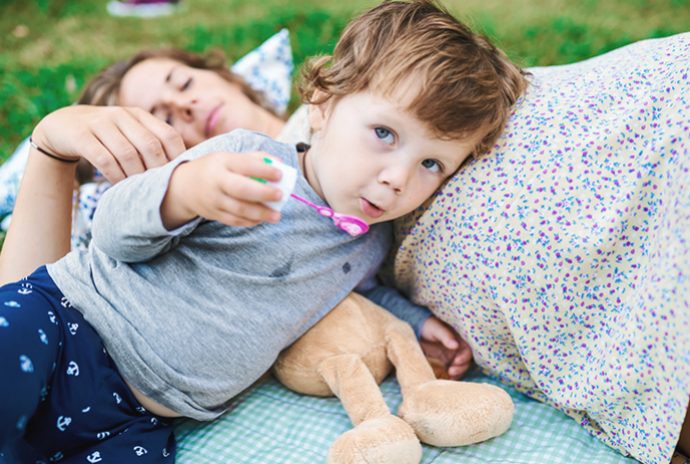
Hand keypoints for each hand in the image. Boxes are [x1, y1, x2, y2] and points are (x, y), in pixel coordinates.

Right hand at [32, 105, 185, 182]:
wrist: (62, 126)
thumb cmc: (106, 136)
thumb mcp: (129, 132)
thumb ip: (152, 143)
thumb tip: (184, 169)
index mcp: (139, 115)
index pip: (168, 135)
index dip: (178, 158)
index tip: (178, 178)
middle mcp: (121, 115)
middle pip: (150, 145)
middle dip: (158, 170)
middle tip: (160, 189)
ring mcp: (100, 123)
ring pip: (127, 153)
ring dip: (136, 176)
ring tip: (140, 190)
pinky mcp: (81, 135)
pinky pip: (104, 159)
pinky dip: (115, 176)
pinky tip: (119, 186)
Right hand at [162, 151, 283, 228]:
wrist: (184, 186)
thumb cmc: (216, 169)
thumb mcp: (229, 157)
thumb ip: (254, 159)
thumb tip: (280, 163)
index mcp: (223, 162)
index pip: (245, 165)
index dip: (264, 169)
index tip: (280, 174)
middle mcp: (217, 181)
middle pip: (241, 189)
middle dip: (263, 193)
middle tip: (280, 195)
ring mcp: (214, 200)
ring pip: (239, 209)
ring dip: (260, 213)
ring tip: (276, 215)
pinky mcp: (214, 214)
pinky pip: (234, 221)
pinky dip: (250, 222)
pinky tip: (262, 219)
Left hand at [420, 316, 472, 379]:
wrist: (416, 331)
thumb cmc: (428, 327)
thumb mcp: (436, 329)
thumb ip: (445, 336)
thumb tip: (455, 345)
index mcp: (460, 338)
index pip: (468, 349)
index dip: (465, 356)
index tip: (456, 361)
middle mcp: (458, 348)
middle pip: (466, 360)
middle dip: (461, 367)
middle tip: (451, 371)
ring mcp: (453, 355)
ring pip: (461, 366)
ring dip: (458, 373)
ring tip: (449, 375)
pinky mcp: (446, 362)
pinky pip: (452, 370)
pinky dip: (452, 376)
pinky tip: (447, 379)